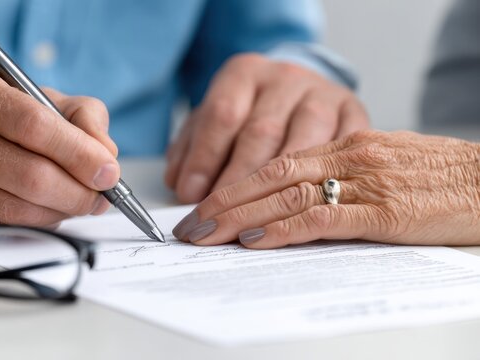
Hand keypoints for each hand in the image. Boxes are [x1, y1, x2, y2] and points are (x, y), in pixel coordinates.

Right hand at [0, 68, 118, 233]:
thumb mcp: (15, 97)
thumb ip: (73, 116)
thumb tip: (106, 155)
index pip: (35, 124)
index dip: (79, 152)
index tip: (109, 171)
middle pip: (33, 175)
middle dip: (80, 193)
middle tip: (101, 197)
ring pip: (23, 210)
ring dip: (62, 212)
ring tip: (76, 203)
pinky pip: (4, 230)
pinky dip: (36, 225)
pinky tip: (41, 213)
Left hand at [165, 53, 368, 202]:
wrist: (307, 94)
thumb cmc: (253, 114)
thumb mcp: (218, 119)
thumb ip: (193, 146)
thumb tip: (178, 183)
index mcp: (246, 72)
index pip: (222, 114)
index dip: (204, 158)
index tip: (188, 194)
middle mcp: (287, 79)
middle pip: (259, 133)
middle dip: (234, 182)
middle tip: (214, 222)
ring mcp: (324, 97)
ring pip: (299, 150)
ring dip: (270, 195)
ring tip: (246, 228)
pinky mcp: (356, 118)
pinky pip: (336, 161)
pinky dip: (311, 195)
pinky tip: (289, 218)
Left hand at [172, 130, 479, 247]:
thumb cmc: (438, 179)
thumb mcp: (382, 168)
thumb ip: (340, 178)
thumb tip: (295, 203)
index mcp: (344, 143)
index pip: (274, 160)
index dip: (233, 184)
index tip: (204, 206)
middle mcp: (347, 155)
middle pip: (269, 174)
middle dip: (224, 201)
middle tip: (189, 226)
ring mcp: (365, 181)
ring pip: (287, 193)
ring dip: (241, 216)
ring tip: (207, 235)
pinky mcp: (385, 211)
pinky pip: (324, 217)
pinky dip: (285, 229)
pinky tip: (256, 240)